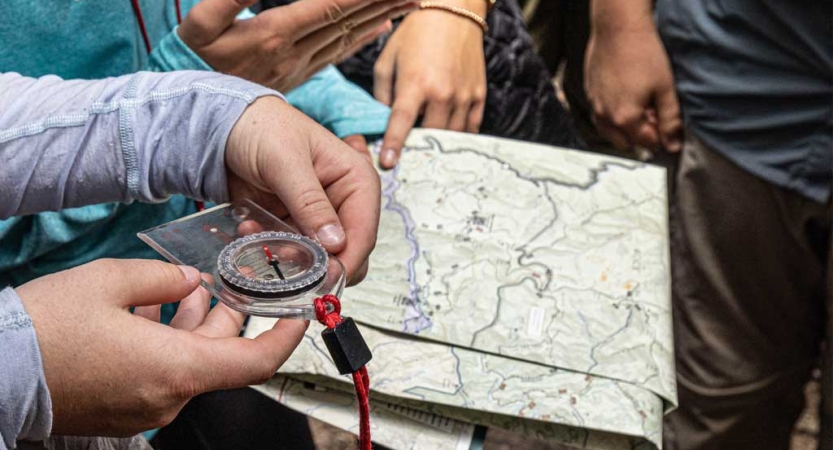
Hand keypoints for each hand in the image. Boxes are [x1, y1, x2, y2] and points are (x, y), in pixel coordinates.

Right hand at [17, 259, 307, 435]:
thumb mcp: (110, 281)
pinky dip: (167, 341)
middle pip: (220, 353)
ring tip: (178, 288)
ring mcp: (145, 408)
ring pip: (190, 360)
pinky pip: (162, 373)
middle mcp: (167, 397)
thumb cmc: (44, 331)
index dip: (286, 337)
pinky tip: (147, 311)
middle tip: (220, 279)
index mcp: (175, 369)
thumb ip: (164, 278)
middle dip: (225, 313)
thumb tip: (191, 281)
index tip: (301, 314)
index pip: (255, 362)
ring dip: (192, 323)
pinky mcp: (124, 409)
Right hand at [178, 0, 417, 92]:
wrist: (187, 106)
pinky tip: (380, 27)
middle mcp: (293, 52)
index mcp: (275, 34)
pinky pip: (337, 53)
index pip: (330, 7)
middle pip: (348, 21)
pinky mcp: (295, 74)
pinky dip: (361, 38)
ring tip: (410, 2)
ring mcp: (297, 65)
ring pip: (347, 37)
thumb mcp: (201, 22)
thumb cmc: (188, 59)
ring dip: (380, 17)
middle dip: (384, 1)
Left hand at [225, 97, 379, 284]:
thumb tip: (336, 244)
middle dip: (316, 265)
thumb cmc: (264, 129)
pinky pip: (290, 254)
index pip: (364, 233)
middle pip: (346, 254)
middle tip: (282, 258)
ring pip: (317, 261)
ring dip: (287, 257)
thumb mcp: (287, 162)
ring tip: (258, 235)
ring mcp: (319, 219)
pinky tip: (249, 227)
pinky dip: (269, 249)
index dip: (347, 262)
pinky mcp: (294, 227)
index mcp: (358, 182)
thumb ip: (310, 203)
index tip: (323, 282)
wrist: (228, 126)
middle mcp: (344, 205)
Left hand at [374, 2, 486, 168]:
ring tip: (426, 145)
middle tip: (408, 153)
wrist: (453, 12)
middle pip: (429, 135)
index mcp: (416, 83)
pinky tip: (446, 135)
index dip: (393, 145)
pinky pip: (470, 127)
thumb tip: (381, 122)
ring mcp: (463, 95)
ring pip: (450, 135)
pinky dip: (458, 135)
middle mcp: (442, 92)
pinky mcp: (478, 95)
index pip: (402, 123)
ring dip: (437, 142)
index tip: (388, 163)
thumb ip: (382, 94)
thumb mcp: (388, 60)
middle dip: (417, 146)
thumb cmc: (416, 34)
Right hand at [584, 14, 681, 151]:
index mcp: (625, 119)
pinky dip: (613, 115)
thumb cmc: (643, 54)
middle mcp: (605, 117)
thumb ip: (670, 121)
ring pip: (610, 132)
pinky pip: (600, 116)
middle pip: (626, 143)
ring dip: (625, 128)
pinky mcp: (589, 95)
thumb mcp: (665, 88)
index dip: (661, 137)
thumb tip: (674, 146)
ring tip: (639, 106)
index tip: (668, 124)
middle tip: (654, 113)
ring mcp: (594, 106)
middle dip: (641, 135)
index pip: (647, 143)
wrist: (617, 28)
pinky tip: (624, 96)